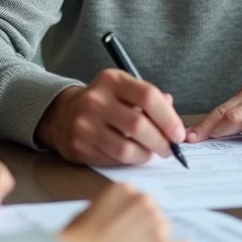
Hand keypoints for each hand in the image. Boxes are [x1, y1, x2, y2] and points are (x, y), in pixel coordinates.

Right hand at [36, 70, 185, 165]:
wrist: (62, 114)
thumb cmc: (103, 102)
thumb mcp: (123, 90)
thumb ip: (149, 99)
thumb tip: (173, 116)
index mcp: (111, 80)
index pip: (148, 96)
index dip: (168, 118)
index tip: (179, 133)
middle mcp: (96, 100)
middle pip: (139, 125)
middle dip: (161, 142)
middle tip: (169, 149)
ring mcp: (85, 124)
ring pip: (127, 148)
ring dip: (146, 155)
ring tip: (151, 153)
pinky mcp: (80, 146)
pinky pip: (114, 159)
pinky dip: (129, 161)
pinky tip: (132, 155)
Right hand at [56, 184, 188, 241]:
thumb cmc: (80, 235)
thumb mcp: (93, 208)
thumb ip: (114, 206)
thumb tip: (123, 216)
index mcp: (125, 188)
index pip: (139, 199)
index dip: (136, 213)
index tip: (132, 221)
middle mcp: (143, 200)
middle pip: (154, 212)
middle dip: (146, 224)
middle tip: (131, 238)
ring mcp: (154, 223)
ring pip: (164, 229)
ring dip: (156, 237)